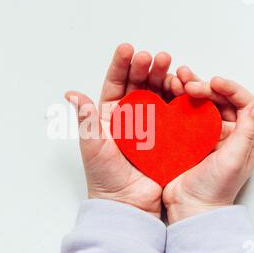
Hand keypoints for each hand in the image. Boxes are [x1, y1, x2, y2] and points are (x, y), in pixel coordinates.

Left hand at [65, 43, 172, 217]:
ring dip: (162, 78)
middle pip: (139, 85)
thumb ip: (86, 119)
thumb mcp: (92, 145)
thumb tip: (71, 94)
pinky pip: (173, 112)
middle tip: (152, 56)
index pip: (116, 84)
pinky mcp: (168, 136)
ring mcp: (151, 126)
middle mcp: (131, 117)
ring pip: (157, 94)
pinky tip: (182, 86)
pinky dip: (178, 98)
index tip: (128, 49)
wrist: (126, 203)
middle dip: (145, 68)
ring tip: (168, 65)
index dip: (121, 65)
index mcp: (110, 116)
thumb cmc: (105, 177)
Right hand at [163, 66, 253, 223]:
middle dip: (204, 87)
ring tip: (177, 79)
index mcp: (244, 136)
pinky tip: (168, 93)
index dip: (229, 88)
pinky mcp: (188, 137)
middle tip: (189, 85)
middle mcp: (227, 131)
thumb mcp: (233, 160)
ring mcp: (207, 134)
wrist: (190, 206)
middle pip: (219, 99)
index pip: (242, 102)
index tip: (214, 82)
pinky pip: (184, 113)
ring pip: (201, 103)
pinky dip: (177, 101)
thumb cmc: (214, 189)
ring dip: (190, 89)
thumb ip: (247, 132)